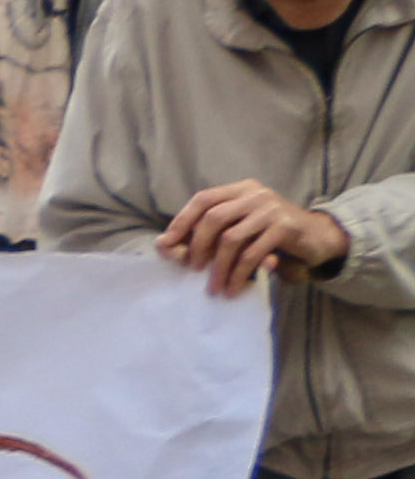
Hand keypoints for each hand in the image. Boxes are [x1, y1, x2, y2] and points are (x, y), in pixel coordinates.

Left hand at [166, 179, 346, 295]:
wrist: (316, 237)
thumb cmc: (269, 236)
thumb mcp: (239, 230)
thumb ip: (208, 234)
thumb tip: (162, 244)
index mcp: (240, 190)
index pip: (204, 199)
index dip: (182, 221)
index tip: (167, 244)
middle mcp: (255, 194)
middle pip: (214, 218)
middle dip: (198, 247)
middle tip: (193, 270)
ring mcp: (271, 209)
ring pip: (231, 239)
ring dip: (218, 268)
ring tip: (214, 288)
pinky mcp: (285, 227)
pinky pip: (252, 253)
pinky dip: (238, 274)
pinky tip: (233, 287)